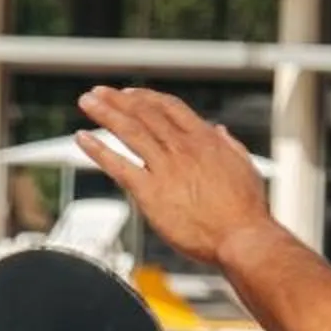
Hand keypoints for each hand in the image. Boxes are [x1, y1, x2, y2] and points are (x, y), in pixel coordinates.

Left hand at [76, 86, 280, 269]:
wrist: (243, 239)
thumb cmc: (247, 211)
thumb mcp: (244, 167)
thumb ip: (228, 145)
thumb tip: (219, 129)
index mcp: (205, 140)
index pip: (169, 107)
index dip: (145, 97)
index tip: (128, 93)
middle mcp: (183, 148)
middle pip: (144, 113)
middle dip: (118, 100)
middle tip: (97, 91)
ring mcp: (165, 169)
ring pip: (129, 131)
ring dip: (104, 113)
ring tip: (86, 102)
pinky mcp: (151, 193)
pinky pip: (119, 166)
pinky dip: (98, 150)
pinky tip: (82, 139)